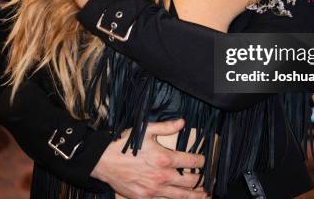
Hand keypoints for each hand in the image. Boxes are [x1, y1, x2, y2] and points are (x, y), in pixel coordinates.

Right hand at [91, 119, 208, 198]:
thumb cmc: (124, 145)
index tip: (206, 160)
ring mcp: (155, 189)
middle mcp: (162, 176)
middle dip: (203, 181)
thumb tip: (182, 122)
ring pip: (182, 196)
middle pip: (191, 181)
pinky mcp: (146, 197)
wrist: (103, 162)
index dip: (202, 161)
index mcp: (164, 158)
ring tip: (206, 196)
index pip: (192, 161)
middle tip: (210, 180)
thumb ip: (166, 127)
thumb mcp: (145, 130)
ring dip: (196, 196)